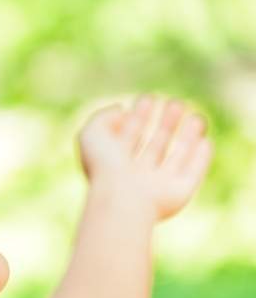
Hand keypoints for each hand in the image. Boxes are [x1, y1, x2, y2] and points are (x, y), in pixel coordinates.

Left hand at [77, 94, 212, 222]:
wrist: (122, 198)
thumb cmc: (104, 166)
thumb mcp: (91, 134)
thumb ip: (102, 117)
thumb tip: (121, 109)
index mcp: (113, 161)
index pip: (128, 135)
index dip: (138, 116)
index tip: (148, 98)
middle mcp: (135, 173)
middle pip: (154, 144)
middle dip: (166, 123)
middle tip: (176, 102)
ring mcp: (157, 185)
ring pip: (175, 157)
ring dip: (187, 136)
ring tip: (197, 116)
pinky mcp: (177, 194)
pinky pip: (192, 174)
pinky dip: (200, 159)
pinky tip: (205, 141)